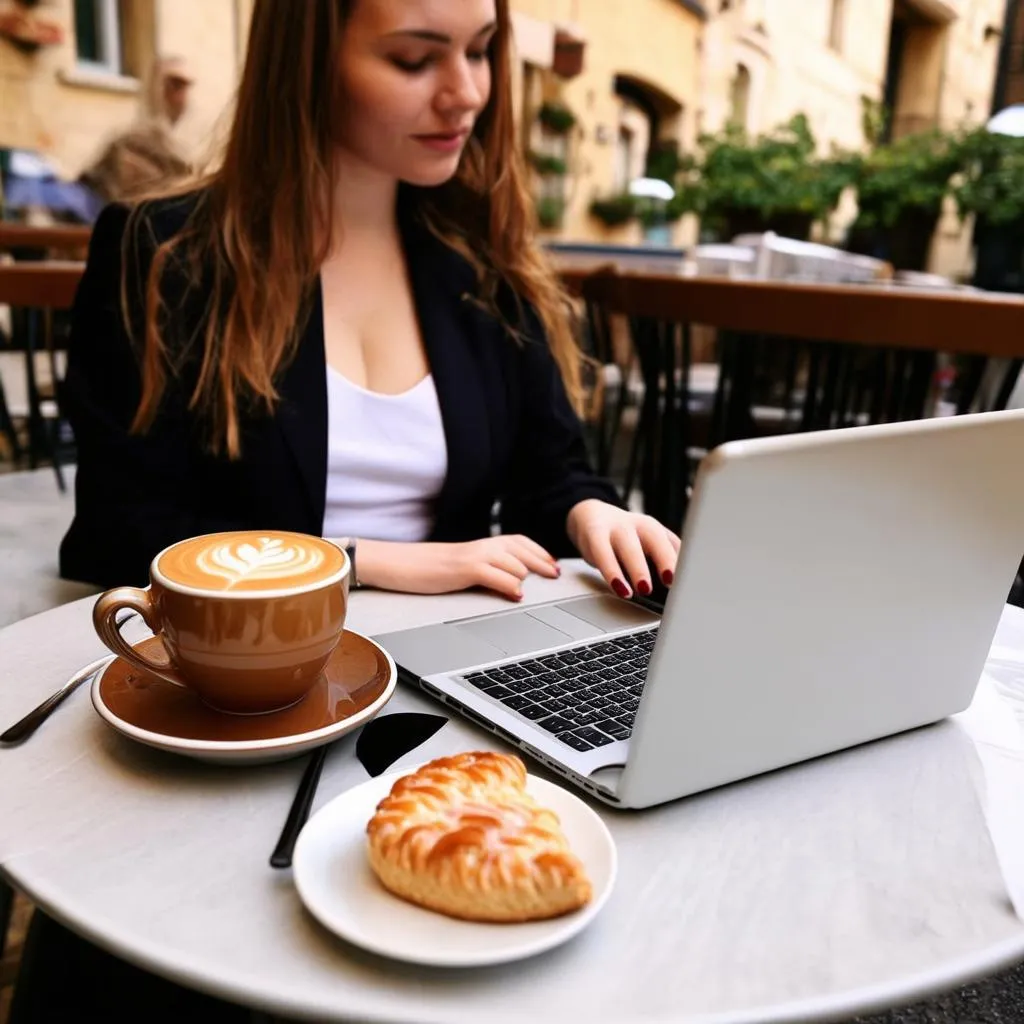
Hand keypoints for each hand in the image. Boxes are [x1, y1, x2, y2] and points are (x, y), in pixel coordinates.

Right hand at [354, 536, 559, 601]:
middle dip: (542, 563)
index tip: (553, 565)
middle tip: (556, 575)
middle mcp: (483, 545)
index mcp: (484, 543)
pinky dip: (510, 584)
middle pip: (522, 550)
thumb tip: (511, 581)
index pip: (520, 542)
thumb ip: (487, 568)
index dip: (540, 553)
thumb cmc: (432, 568)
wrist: (402, 563)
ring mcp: (474, 555)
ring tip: (538, 587)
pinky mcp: (464, 568)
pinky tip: (517, 595)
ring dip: (527, 576)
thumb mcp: (465, 565)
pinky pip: (495, 574)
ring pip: (512, 562)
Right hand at [566, 499, 679, 598]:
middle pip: (655, 538)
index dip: (682, 561)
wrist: (591, 517)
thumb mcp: (646, 546)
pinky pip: (603, 553)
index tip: (689, 581)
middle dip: (664, 560)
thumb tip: (677, 589)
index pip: (673, 544)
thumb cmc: (626, 539)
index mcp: (656, 529)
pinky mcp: (595, 534)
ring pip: (629, 547)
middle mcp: (639, 525)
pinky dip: (611, 572)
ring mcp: (617, 528)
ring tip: (643, 590)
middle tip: (670, 582)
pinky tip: (619, 587)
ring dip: (637, 569)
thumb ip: (662, 561)